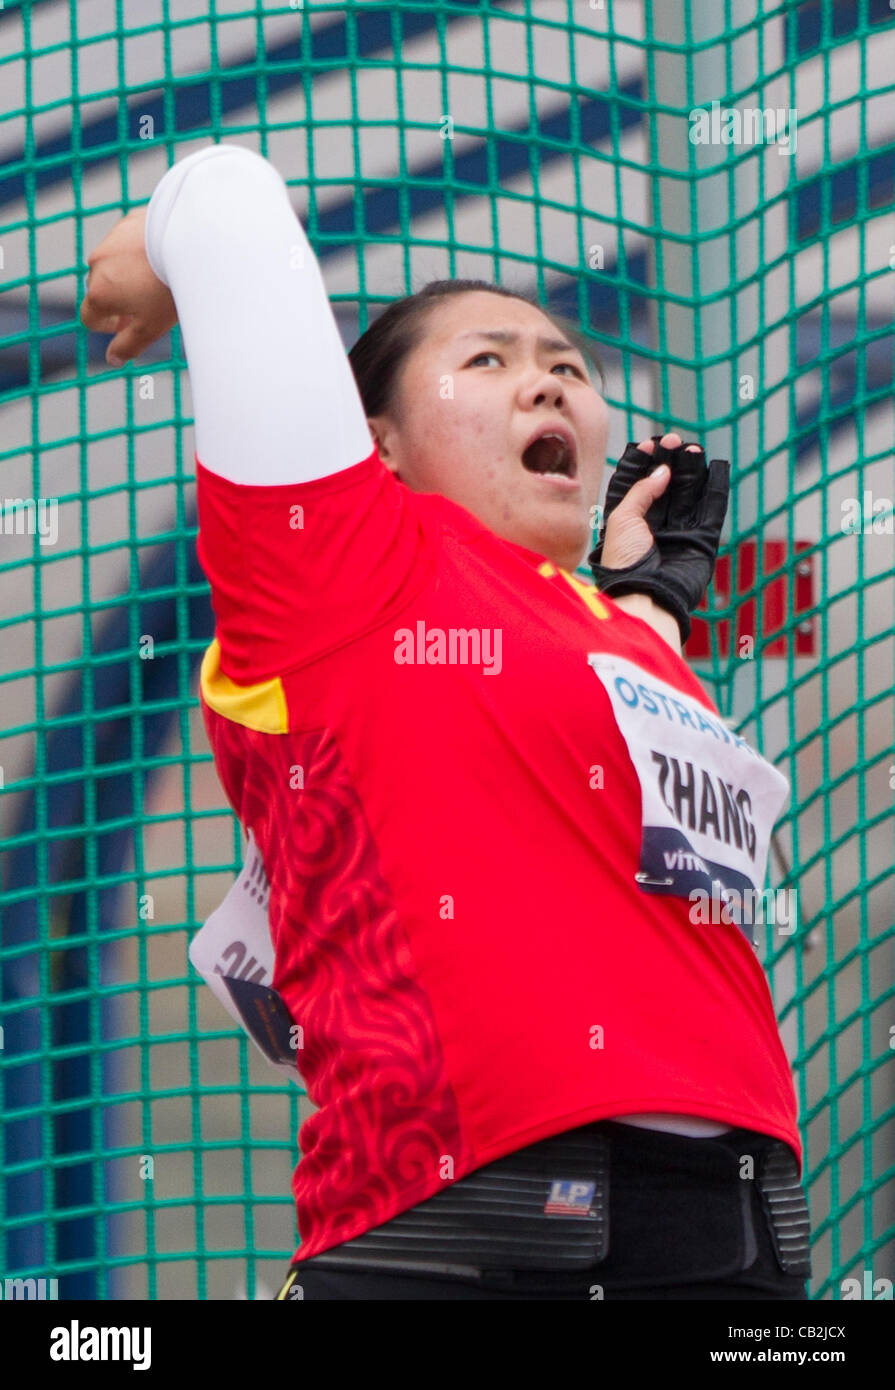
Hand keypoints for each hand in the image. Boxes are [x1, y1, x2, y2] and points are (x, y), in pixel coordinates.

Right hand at [80, 207, 177, 364]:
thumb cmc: (168, 288)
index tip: (128, 326)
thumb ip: (128, 346)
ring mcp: (111, 240)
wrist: (188, 242)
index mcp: (98, 293)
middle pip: (101, 289)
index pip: (90, 318)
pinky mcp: (128, 221)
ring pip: (114, 264)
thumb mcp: (151, 326)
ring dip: (127, 274)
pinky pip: (128, 243)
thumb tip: (113, 359)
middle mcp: (97, 264)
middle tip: (147, 305)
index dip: (108, 327)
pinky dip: (139, 252)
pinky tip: (163, 257)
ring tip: (158, 279)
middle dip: (118, 300)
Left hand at [589, 431, 729, 643]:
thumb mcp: (622, 518)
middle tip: (675, 441)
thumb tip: (663, 471)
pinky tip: (718, 469)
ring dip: (691, 471)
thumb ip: (642, 490)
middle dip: (669, 462)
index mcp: (625, 522)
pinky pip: (712, 510)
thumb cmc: (625, 561)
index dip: (642, 463)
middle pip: (663, 486)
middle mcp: (652, 527)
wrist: (647, 596)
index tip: (650, 444)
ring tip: (694, 450)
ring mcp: (677, 533)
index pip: (634, 485)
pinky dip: (716, 489)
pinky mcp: (701, 541)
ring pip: (687, 494)